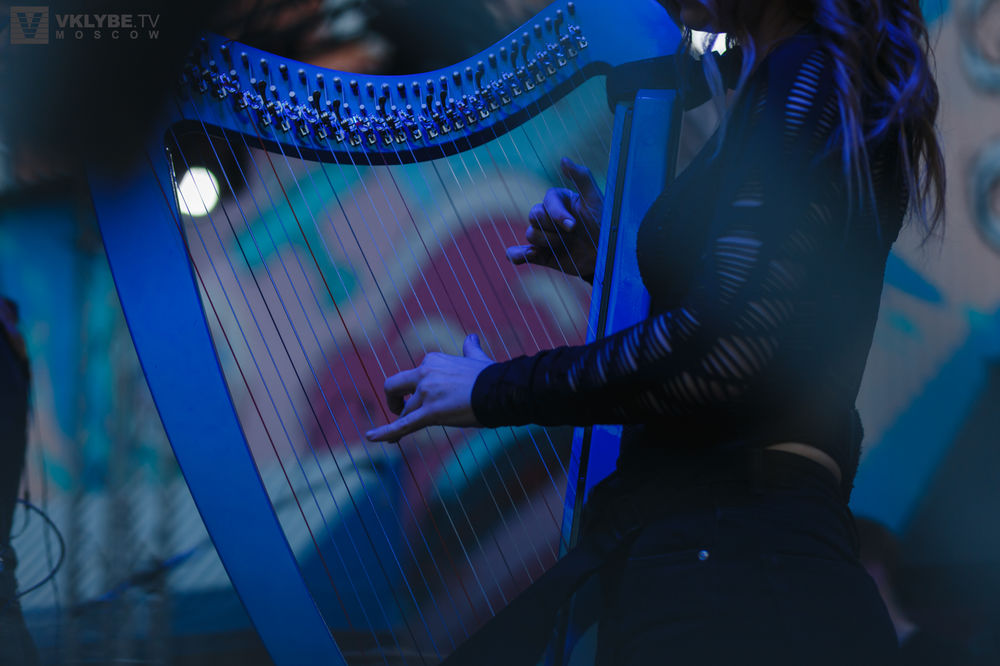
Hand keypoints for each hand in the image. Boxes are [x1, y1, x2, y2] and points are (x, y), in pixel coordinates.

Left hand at [365, 334, 493, 442]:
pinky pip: (402, 425)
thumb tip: (472, 338)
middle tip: (402, 410)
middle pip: (394, 387)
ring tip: (414, 431)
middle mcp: (425, 373)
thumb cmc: (491, 378)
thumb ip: (470, 349)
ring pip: (405, 412)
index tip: (422, 398)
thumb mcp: (477, 359)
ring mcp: (426, 393)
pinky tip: (370, 438)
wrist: (502, 391)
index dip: (414, 390)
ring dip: (408, 421)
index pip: (413, 376)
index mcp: (432, 360)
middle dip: (394, 400)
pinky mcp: (430, 413)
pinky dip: (385, 433)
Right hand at [506, 157, 603, 280]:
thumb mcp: (596, 201)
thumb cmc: (605, 228)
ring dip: (546, 241)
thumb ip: (582, 178)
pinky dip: (517, 255)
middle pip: (534, 215)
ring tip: (564, 247)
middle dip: (551, 227)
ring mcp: (545, 237)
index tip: (573, 226)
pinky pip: (519, 254)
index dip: (557, 213)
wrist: (607, 258)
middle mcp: (550, 218)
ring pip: (530, 234)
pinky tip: (526, 256)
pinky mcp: (541, 256)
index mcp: (561, 202)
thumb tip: (563, 160)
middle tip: (570, 235)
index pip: (547, 201)